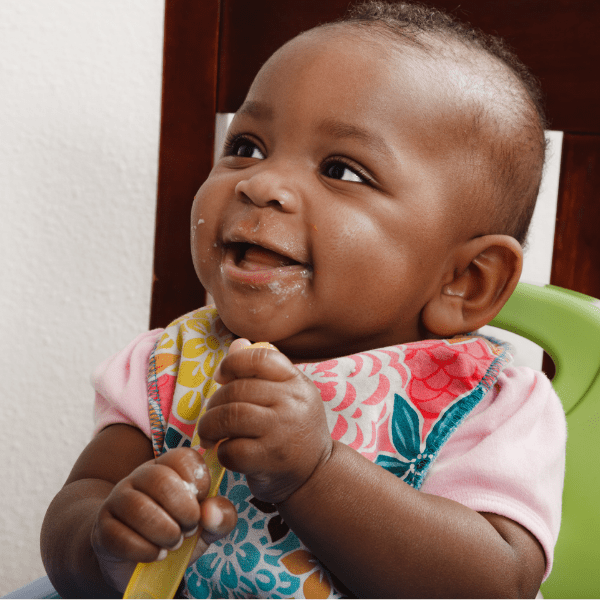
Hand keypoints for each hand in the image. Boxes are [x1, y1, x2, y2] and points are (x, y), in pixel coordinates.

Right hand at [90, 448, 236, 591]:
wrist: (136, 559)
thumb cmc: (176, 532)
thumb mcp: (206, 526)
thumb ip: (221, 517)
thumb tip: (212, 512)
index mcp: (169, 466)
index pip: (183, 457)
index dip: (199, 483)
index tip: (202, 506)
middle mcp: (141, 476)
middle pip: (160, 479)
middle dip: (183, 510)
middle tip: (189, 528)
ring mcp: (118, 499)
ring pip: (138, 507)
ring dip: (164, 531)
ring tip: (173, 544)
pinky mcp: (102, 528)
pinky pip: (120, 536)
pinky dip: (144, 550)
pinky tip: (155, 555)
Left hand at [198, 340, 332, 503]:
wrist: (317, 475)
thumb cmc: (294, 431)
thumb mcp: (288, 397)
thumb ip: (262, 372)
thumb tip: (237, 344)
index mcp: (297, 383)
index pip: (260, 357)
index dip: (232, 363)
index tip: (221, 377)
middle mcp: (293, 403)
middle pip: (237, 390)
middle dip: (214, 403)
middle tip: (211, 416)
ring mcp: (283, 432)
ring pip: (231, 417)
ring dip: (210, 426)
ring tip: (209, 434)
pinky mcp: (271, 460)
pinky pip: (232, 449)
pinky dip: (221, 452)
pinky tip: (226, 453)